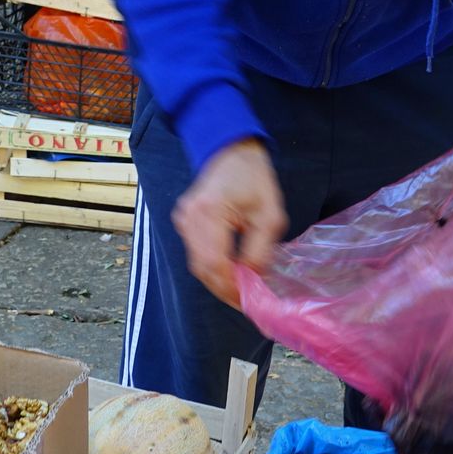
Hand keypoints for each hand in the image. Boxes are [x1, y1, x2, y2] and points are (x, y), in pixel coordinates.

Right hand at [172, 139, 286, 308]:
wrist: (231, 150)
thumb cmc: (254, 178)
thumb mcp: (269, 215)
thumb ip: (260, 251)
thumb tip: (252, 281)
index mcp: (209, 211)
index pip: (214, 262)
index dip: (230, 287)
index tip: (249, 302)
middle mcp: (189, 217)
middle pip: (202, 268)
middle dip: (224, 289)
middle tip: (246, 303)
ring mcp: (183, 219)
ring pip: (197, 264)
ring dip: (218, 281)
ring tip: (240, 291)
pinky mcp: (183, 221)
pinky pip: (196, 253)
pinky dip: (212, 267)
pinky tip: (230, 273)